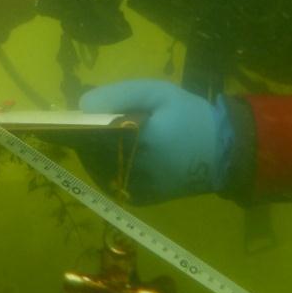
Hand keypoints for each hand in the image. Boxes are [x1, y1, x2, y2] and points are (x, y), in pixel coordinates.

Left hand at [80, 79, 234, 202]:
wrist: (224, 154)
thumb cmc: (190, 117)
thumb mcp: (157, 92)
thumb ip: (118, 94)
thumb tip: (82, 105)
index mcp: (134, 140)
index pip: (86, 135)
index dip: (73, 126)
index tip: (67, 117)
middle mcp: (129, 170)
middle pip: (87, 152)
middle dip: (86, 136)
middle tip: (97, 121)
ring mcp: (132, 189)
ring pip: (95, 167)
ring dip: (94, 151)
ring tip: (110, 135)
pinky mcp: (137, 199)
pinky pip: (109, 180)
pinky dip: (107, 165)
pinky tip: (120, 151)